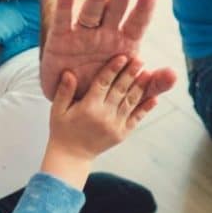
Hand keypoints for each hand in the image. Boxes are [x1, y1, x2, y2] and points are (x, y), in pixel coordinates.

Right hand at [41, 0, 176, 101]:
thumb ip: (150, 85)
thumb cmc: (104, 91)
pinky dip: (65, 3)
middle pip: (115, 10)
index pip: (137, 23)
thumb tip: (173, 74)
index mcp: (124, 44)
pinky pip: (63, 20)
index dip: (143, 9)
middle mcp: (105, 34)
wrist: (74, 105)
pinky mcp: (60, 39)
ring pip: (91, 10)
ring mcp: (82, 34)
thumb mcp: (128, 93)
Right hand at [43, 54, 158, 185]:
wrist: (73, 156)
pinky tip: (154, 98)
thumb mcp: (57, 110)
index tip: (122, 57)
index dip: (113, 69)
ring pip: (130, 102)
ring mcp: (115, 125)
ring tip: (148, 73)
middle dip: (131, 74)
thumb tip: (69, 73)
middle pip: (120, 90)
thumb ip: (64, 91)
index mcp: (88, 107)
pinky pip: (136, 118)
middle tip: (140, 60)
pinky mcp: (122, 133)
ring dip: (140, 87)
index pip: (103, 83)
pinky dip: (146, 108)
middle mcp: (104, 116)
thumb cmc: (63, 130)